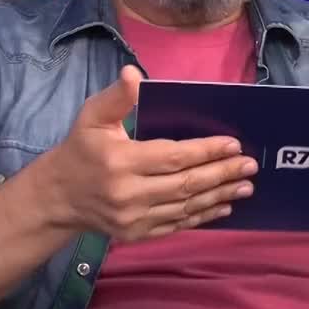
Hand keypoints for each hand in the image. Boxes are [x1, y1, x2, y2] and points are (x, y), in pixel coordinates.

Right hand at [38, 65, 258, 240]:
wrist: (58, 197)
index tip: (233, 144)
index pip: (173, 156)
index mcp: (120, 161)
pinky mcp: (137, 234)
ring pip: (186, 208)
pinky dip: (203, 217)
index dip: (206, 151)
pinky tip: (223, 206)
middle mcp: (128, 193)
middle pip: (186, 184)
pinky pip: (177, 226)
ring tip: (245, 186)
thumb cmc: (81, 150)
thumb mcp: (92, 116)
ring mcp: (134, 218)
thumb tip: (134, 74)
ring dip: (219, 196)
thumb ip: (117, 96)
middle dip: (222, 174)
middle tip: (250, 165)